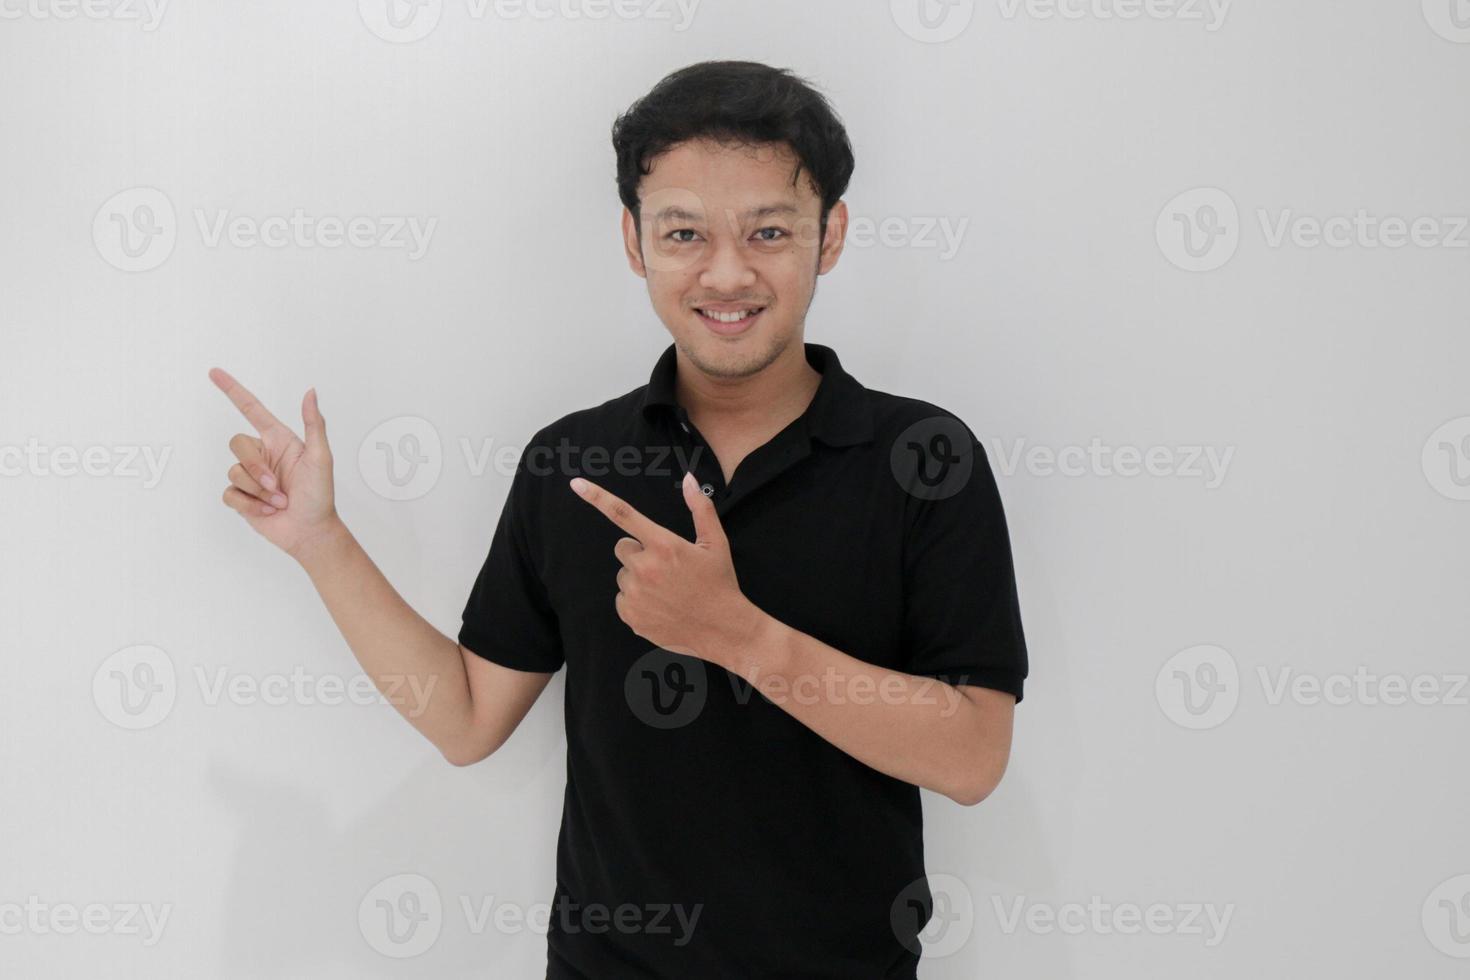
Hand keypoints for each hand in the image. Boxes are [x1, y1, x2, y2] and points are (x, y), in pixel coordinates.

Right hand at [209, 367, 340, 561]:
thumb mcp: (321, 457)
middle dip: (255, 467)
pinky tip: (267, 511)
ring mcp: (250, 476)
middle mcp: (262, 454)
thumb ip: (314, 424)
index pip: (251, 409)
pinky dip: (249, 505)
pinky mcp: (241, 497)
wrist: (310, 531)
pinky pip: (229, 493)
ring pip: (234, 471)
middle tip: (277, 486)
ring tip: (279, 501)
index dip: (232, 390)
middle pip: (236, 443)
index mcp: (279, 440)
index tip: (214, 372)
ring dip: (258, 491)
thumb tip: (310, 392)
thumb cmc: (320, 495)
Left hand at [570, 471, 765, 665]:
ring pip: (623, 575)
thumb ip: (700, 508)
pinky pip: (622, 599)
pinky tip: (660, 606)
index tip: (576, 484)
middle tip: (666, 568)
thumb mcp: (715, 543)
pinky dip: (637, 602)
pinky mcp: (631, 616)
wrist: (724, 629)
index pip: (623, 514)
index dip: (597, 497)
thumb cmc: (720, 583)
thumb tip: (688, 478)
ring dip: (638, 579)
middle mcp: (644, 568)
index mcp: (663, 545)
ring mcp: (635, 594)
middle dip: (639, 553)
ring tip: (667, 591)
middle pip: (622, 548)